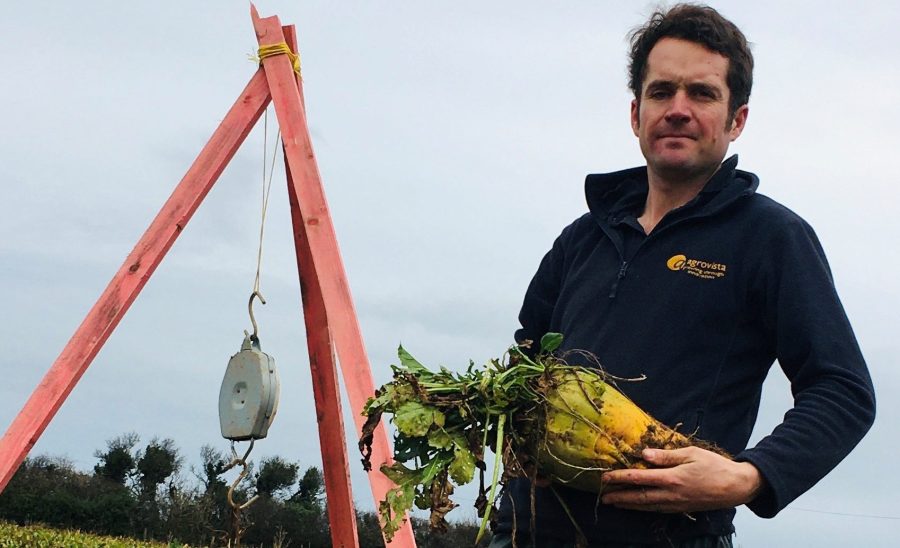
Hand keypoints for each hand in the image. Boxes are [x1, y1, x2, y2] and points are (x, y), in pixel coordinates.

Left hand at [600, 446, 762, 512]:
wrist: (736, 487)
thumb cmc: (714, 466)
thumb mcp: (690, 454)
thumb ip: (665, 456)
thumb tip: (644, 454)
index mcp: (672, 478)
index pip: (639, 478)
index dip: (620, 478)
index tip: (606, 477)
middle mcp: (671, 494)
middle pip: (639, 497)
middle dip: (619, 497)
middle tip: (603, 496)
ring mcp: (676, 504)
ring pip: (647, 506)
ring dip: (628, 505)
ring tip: (614, 503)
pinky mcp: (681, 508)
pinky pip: (658, 509)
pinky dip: (644, 508)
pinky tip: (637, 506)